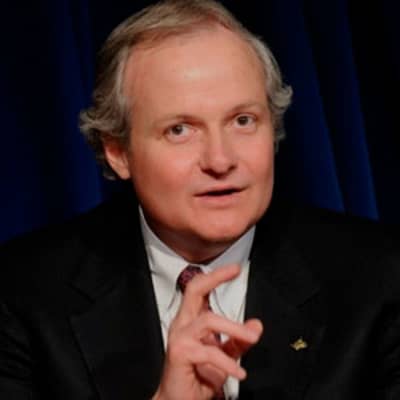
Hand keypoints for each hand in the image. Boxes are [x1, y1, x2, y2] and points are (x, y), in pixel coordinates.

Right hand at [152, 264, 262, 399]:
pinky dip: (227, 362)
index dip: (216, 276)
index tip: (235, 269)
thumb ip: (238, 341)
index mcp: (191, 320)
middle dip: (215, 278)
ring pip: (208, 319)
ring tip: (251, 338)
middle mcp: (183, 324)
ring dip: (234, 328)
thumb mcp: (224, 356)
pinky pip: (208, 352)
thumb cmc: (198, 377)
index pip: (200, 290)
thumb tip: (256, 325)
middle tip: (235, 271)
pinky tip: (239, 372)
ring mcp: (179, 337)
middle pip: (195, 290)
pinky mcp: (179, 353)